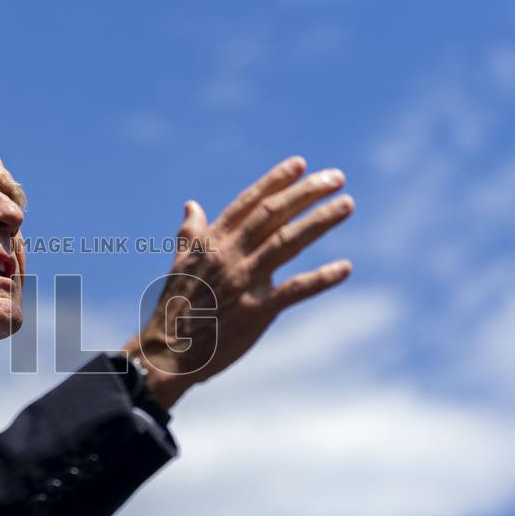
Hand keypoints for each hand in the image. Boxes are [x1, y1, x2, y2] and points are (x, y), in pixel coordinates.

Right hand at [125, 157, 353, 408]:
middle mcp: (229, 255)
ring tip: (347, 205)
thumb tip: (191, 205)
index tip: (300, 164)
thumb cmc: (175, 308)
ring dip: (319, 222)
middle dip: (305, 193)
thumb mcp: (179, 264)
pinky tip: (345, 268)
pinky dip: (321, 278)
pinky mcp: (255, 310)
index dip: (274, 181)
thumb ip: (190, 234)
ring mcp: (243, 280)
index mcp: (212, 243)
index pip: (248, 203)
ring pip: (286, 242)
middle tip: (336, 177)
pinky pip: (293, 290)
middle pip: (272, 215)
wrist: (168, 352)